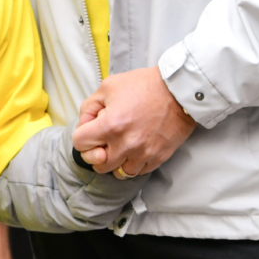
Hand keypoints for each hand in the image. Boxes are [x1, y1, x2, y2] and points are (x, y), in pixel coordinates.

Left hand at [71, 67, 196, 177]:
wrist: (178, 91)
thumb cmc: (144, 85)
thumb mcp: (107, 87)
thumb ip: (89, 108)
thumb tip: (84, 125)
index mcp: (110, 125)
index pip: (80, 144)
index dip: (81, 136)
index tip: (89, 131)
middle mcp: (125, 145)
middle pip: (98, 165)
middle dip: (96, 153)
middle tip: (103, 141)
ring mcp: (143, 154)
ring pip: (119, 173)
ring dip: (115, 162)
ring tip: (119, 148)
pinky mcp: (158, 158)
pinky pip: (139, 172)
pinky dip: (133, 164)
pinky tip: (134, 150)